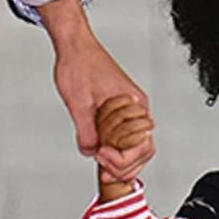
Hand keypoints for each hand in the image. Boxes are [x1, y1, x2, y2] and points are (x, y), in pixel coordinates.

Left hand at [38, 0, 147, 160]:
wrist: (75, 47)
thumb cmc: (80, 65)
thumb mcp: (78, 103)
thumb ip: (87, 132)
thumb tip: (91, 152)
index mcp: (134, 105)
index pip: (141, 146)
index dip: (121, 159)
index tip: (101, 157)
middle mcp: (136, 109)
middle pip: (143, 150)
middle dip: (124, 167)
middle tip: (103, 172)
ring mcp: (130, 111)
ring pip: (136, 147)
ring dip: (121, 162)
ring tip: (102, 167)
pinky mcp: (120, 112)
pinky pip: (125, 137)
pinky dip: (117, 151)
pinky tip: (102, 155)